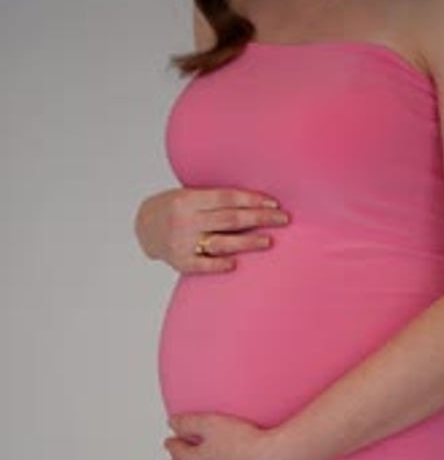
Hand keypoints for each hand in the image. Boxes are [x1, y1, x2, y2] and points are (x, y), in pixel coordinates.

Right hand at [133, 186, 289, 273]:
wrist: (144, 226)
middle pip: (230, 219)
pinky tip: (236, 263)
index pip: (226, 198)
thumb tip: (256, 200)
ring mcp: (181, 243)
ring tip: (268, 241)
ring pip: (221, 243)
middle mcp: (184, 221)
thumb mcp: (189, 194)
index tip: (274, 202)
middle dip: (259, 218)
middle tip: (283, 219)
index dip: (252, 199)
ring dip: (248, 242)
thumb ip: (215, 199)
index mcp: (187, 199)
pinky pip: (203, 265)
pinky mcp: (180, 262)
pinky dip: (219, 264)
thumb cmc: (175, 206)